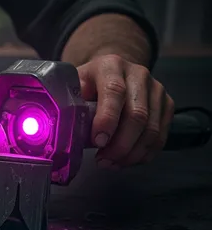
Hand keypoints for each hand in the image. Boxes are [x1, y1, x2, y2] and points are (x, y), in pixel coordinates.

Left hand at [78, 54, 173, 168]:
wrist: (112, 72)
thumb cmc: (89, 83)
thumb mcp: (74, 85)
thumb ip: (69, 102)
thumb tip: (62, 128)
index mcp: (111, 66)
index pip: (114, 91)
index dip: (107, 120)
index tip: (98, 142)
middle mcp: (138, 74)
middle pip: (137, 115)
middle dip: (120, 144)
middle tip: (103, 160)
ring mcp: (156, 89)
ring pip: (152, 128)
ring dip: (132, 153)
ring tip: (112, 163)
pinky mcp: (166, 104)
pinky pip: (161, 135)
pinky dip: (144, 153)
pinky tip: (127, 160)